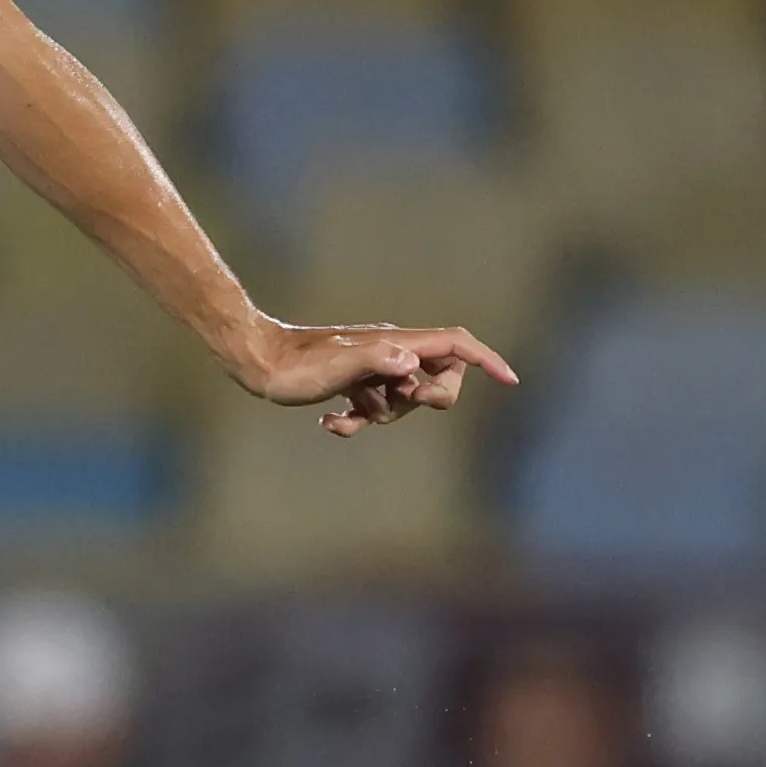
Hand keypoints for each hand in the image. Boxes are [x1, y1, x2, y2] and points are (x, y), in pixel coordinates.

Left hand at [240, 320, 521, 436]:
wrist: (255, 361)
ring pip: (405, 399)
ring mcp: (372, 368)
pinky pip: (374, 407)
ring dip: (383, 416)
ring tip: (345, 417)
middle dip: (430, 399)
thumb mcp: (334, 366)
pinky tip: (329, 422)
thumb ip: (374, 361)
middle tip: (401, 403)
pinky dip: (357, 421)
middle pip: (441, 376)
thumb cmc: (293, 364)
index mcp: (396, 343)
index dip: (485, 360)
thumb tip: (408, 363)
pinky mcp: (353, 383)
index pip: (454, 345)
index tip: (509, 380)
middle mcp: (390, 352)